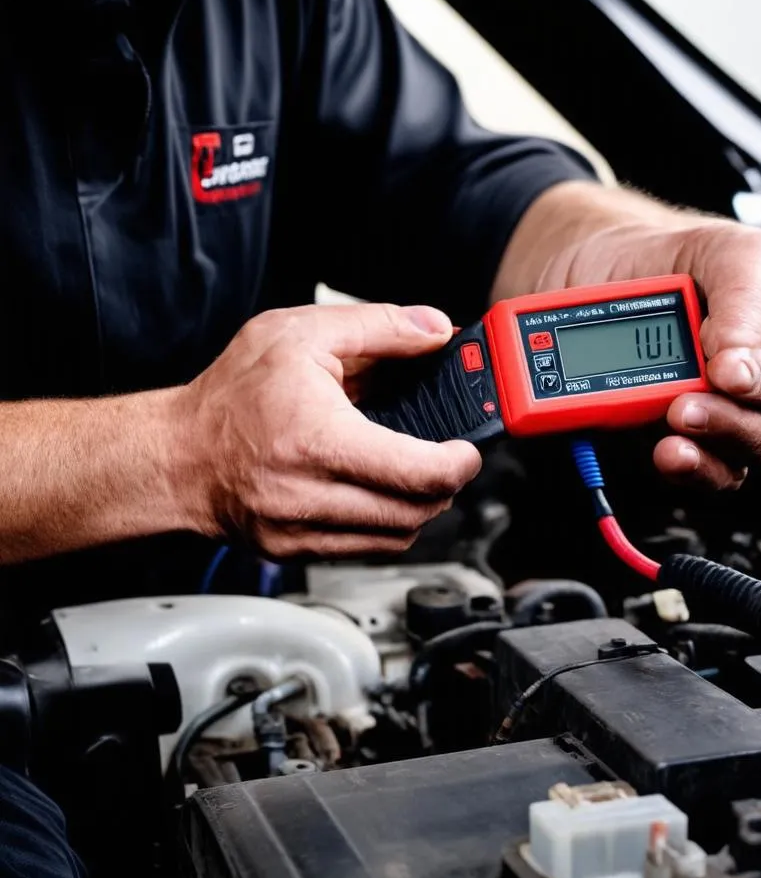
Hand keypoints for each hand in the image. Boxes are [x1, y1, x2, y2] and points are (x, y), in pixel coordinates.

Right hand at [172, 303, 480, 557]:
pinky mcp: (296, 551)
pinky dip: (387, 524)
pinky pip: (366, 549)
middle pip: (415, 512)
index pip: (416, 473)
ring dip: (420, 508)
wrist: (175, 454)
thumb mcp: (300, 334)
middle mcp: (308, 495)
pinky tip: (380, 493)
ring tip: (413, 473)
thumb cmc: (231, 396)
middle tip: (448, 458)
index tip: (467, 450)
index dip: (458, 463)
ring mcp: (301, 531)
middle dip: (445, 485)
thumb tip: (434, 330)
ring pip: (397, 538)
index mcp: (317, 441)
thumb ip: (379, 326)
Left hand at [503, 183, 760, 490]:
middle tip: (683, 407)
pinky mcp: (683, 441)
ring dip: (705, 453)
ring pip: (736, 457)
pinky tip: (665, 455)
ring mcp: (723, 416)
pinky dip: (685, 469)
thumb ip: (745, 296)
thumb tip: (736, 355)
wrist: (602, 274)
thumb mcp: (725, 250)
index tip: (723, 370)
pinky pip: (700, 472)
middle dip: (726, 421)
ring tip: (669, 435)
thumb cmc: (673, 259)